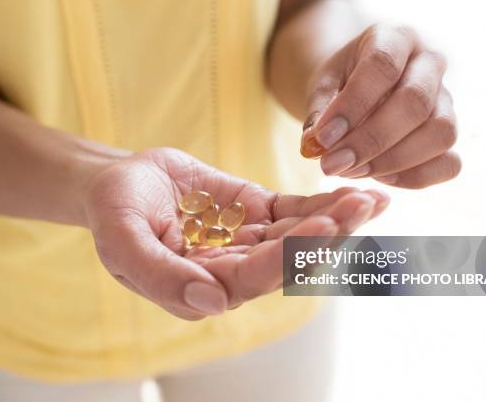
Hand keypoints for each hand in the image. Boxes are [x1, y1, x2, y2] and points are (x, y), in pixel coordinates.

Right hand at [84, 148, 388, 319]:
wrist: (121, 180)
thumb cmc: (114, 213)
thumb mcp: (122, 243)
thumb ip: (159, 277)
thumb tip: (211, 304)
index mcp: (203, 286)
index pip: (254, 278)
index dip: (289, 256)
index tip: (322, 229)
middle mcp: (234, 269)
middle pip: (289, 260)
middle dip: (328, 236)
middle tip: (362, 208)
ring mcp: (250, 240)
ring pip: (300, 235)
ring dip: (336, 219)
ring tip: (371, 199)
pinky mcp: (259, 212)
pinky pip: (296, 211)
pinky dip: (324, 203)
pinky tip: (356, 193)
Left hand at [301, 23, 460, 188]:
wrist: (359, 89)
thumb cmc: (340, 84)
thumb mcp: (322, 87)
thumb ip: (317, 114)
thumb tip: (315, 147)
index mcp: (396, 38)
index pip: (382, 65)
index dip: (353, 105)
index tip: (323, 138)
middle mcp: (430, 63)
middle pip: (415, 102)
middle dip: (370, 141)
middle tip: (333, 165)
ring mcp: (447, 99)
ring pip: (440, 133)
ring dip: (393, 161)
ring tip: (353, 171)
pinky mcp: (449, 133)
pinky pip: (449, 163)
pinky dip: (416, 177)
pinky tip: (380, 178)